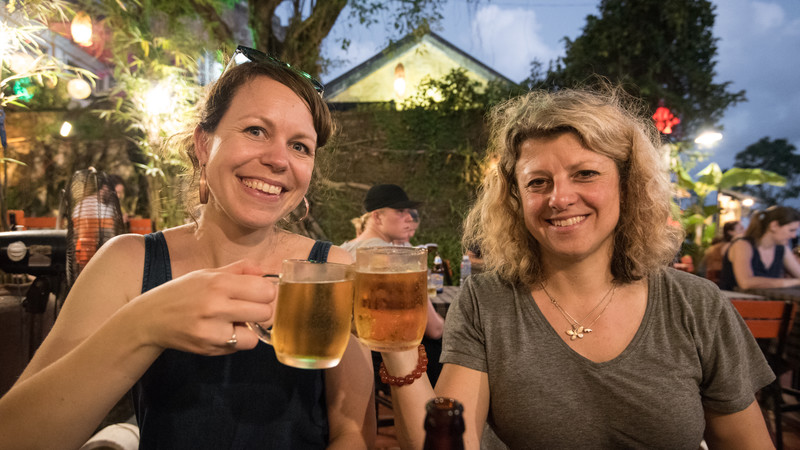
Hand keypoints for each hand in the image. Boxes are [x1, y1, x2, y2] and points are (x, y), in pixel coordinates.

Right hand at [127, 259, 275, 354]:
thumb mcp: (207, 274)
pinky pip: (239, 347)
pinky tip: (222, 332)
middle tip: (248, 308)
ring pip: (255, 335)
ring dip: (249, 330)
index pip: (265, 290)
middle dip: (261, 311)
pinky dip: (237, 341)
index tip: (258, 293)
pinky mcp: (208, 349)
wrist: (150, 319)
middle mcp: (216, 306)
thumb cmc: (182, 292)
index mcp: (218, 283)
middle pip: (265, 313)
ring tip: (235, 322)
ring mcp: (212, 331)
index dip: (266, 292)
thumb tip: (265, 272)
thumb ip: (239, 270)